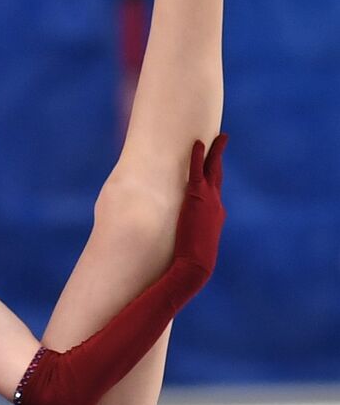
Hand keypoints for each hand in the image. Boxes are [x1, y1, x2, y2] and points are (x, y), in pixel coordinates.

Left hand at [173, 134, 227, 276]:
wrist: (195, 267)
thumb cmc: (191, 262)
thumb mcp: (194, 248)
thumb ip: (190, 238)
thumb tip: (183, 243)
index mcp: (215, 215)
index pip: (215, 190)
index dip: (212, 177)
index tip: (213, 166)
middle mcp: (216, 204)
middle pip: (218, 174)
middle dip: (220, 156)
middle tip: (222, 140)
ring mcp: (209, 200)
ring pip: (212, 169)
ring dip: (214, 152)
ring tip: (217, 137)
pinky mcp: (197, 198)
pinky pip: (197, 171)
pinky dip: (197, 156)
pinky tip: (198, 144)